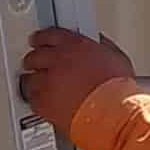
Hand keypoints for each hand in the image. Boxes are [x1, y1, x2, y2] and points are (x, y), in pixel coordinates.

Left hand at [20, 26, 134, 132]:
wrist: (113, 115)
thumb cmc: (119, 91)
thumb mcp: (117, 59)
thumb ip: (103, 48)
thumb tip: (99, 45)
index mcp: (76, 46)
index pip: (51, 35)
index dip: (42, 39)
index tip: (40, 41)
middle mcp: (59, 60)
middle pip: (35, 55)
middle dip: (35, 60)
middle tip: (35, 64)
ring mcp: (49, 81)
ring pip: (29, 78)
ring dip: (33, 81)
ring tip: (36, 85)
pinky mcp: (44, 102)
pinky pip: (31, 98)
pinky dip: (35, 100)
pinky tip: (41, 102)